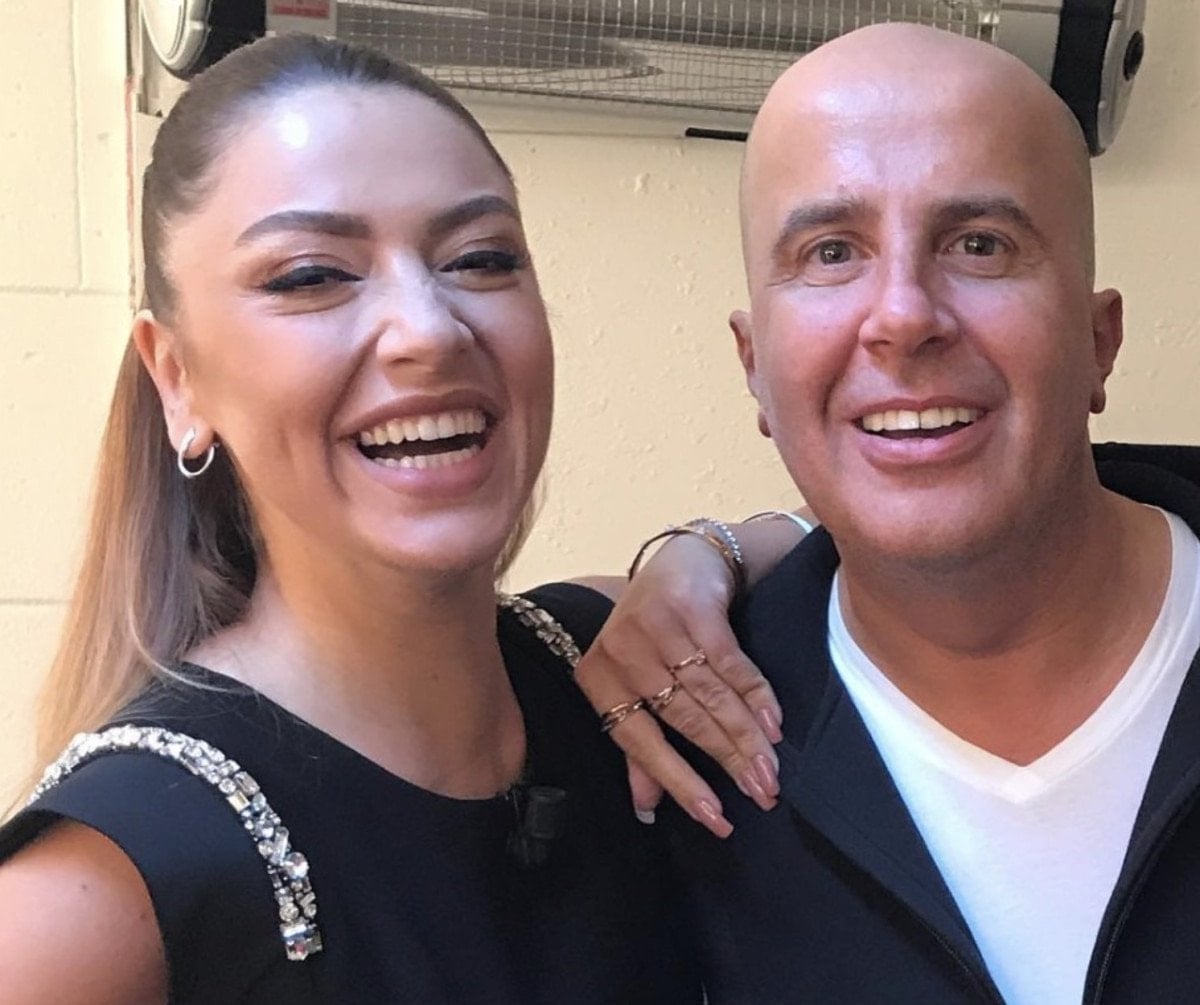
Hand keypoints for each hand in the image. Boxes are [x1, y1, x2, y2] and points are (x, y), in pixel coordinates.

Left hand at [574, 533, 786, 837]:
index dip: (679, 782)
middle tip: (762, 793)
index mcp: (597, 679)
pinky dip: (755, 696)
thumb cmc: (655, 632)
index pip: (637, 742)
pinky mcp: (691, 608)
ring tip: (771, 769)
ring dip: (746, 736)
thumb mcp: (636, 683)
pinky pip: (730, 664)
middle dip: (727, 761)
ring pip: (710, 696)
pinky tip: (773, 724)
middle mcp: (620, 653)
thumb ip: (639, 745)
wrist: (682, 561)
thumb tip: (646, 808)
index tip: (716, 819)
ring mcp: (655, 628)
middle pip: (682, 721)